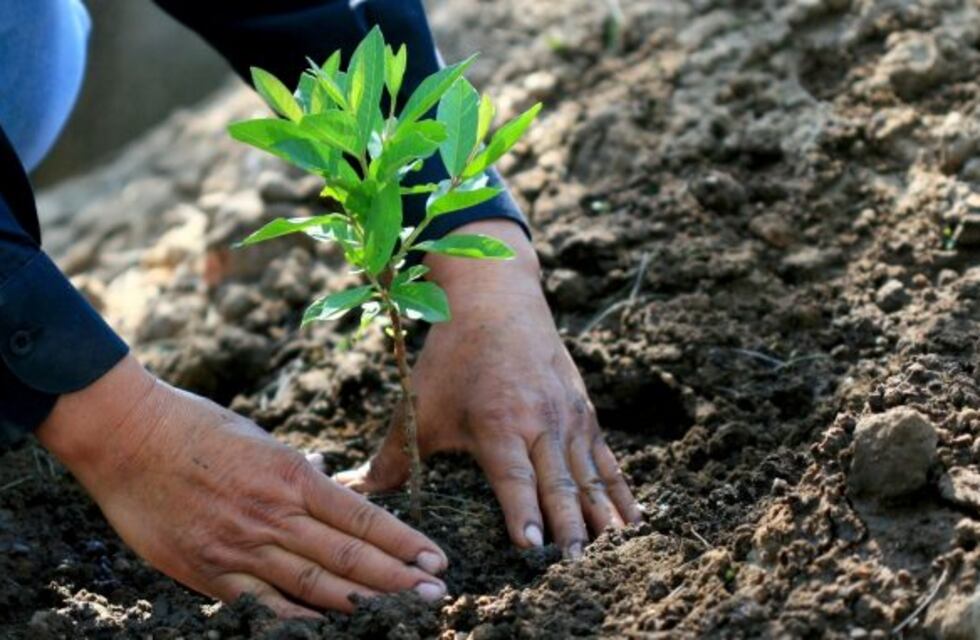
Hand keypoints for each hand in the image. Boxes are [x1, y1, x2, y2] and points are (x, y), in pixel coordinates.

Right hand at [37, 355, 447, 616]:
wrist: (127, 436)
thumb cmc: (196, 427)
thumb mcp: (260, 439)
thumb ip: (296, 471)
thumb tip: (327, 483)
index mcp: (292, 475)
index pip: (362, 516)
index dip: (403, 541)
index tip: (436, 558)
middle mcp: (274, 514)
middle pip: (349, 555)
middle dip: (398, 578)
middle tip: (437, 595)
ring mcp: (241, 546)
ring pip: (314, 584)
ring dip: (363, 602)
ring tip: (402, 613)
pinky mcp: (208, 571)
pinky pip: (262, 605)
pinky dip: (297, 619)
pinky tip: (329, 629)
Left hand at [336, 221, 640, 557]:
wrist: (498, 299)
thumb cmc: (454, 357)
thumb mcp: (421, 404)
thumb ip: (393, 456)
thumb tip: (354, 491)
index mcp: (498, 423)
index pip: (514, 478)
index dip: (524, 512)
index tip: (535, 546)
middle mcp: (540, 422)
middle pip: (558, 483)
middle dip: (569, 527)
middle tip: (575, 564)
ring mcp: (568, 417)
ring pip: (589, 475)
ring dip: (600, 516)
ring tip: (614, 554)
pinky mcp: (585, 413)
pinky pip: (607, 460)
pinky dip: (620, 492)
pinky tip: (633, 521)